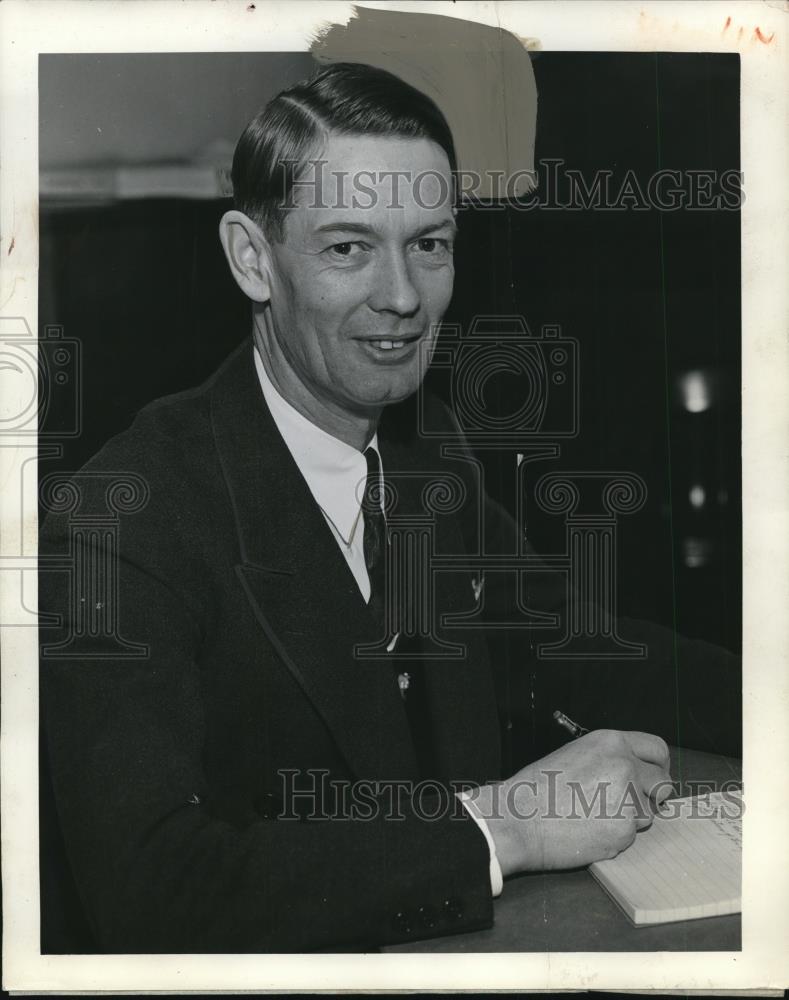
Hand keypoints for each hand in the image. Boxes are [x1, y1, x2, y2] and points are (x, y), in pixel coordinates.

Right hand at [466, 729, 671, 875]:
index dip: (659, 766)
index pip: (658, 749)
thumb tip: (637, 772)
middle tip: (629, 804)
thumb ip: (610, 759)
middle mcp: (624, 765)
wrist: (519, 819)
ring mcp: (627, 798)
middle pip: (662, 783)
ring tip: (595, 816)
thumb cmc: (538, 788)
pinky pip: (633, 835)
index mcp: (611, 742)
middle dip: (651, 796)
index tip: (655, 776)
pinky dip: (616, 836)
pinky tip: (590, 830)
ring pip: (649, 813)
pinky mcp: (624, 829)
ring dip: (631, 818)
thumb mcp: (576, 755)